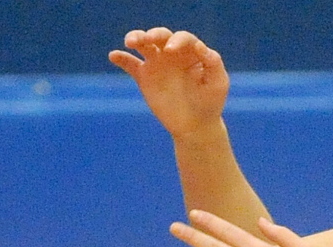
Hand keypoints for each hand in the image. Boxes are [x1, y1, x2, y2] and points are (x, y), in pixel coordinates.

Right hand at [109, 28, 228, 139]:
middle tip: (149, 40)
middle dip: (154, 34)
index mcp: (190, 52)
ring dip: (136, 38)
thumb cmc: (210, 103)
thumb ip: (213, 63)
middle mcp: (172, 54)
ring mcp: (157, 64)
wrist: (195, 126)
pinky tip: (113, 56)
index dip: (177, 40)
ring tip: (130, 42)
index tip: (172, 50)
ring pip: (144, 45)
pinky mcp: (145, 78)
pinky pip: (131, 65)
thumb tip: (200, 47)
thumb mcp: (218, 83)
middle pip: (160, 36)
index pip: (182, 38)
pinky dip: (121, 59)